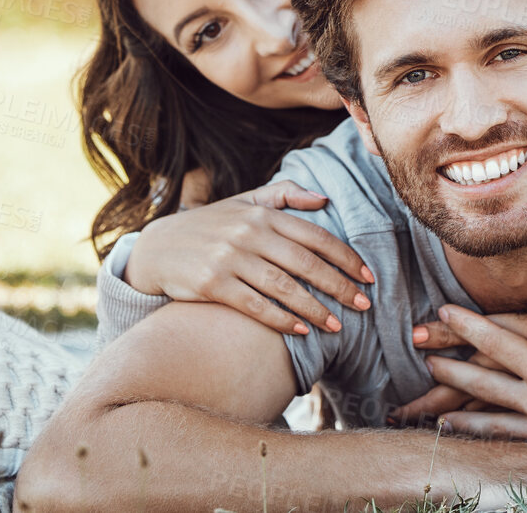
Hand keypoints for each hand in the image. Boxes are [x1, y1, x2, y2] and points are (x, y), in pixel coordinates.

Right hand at [122, 180, 374, 335]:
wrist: (158, 247)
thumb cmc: (211, 226)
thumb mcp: (245, 201)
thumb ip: (285, 194)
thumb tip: (324, 198)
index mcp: (263, 213)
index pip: (314, 235)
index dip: (345, 257)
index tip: (368, 276)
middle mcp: (249, 233)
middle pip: (305, 263)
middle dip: (339, 286)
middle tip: (364, 306)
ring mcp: (229, 259)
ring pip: (283, 287)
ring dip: (314, 309)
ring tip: (337, 326)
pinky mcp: (212, 284)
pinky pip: (255, 306)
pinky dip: (280, 320)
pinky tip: (300, 331)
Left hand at [421, 291, 526, 473]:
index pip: (497, 339)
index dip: (467, 325)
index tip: (442, 313)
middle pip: (481, 377)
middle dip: (447, 364)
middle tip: (418, 350)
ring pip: (487, 409)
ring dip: (454, 401)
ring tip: (427, 397)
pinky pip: (505, 434)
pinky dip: (478, 430)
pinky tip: (459, 429)